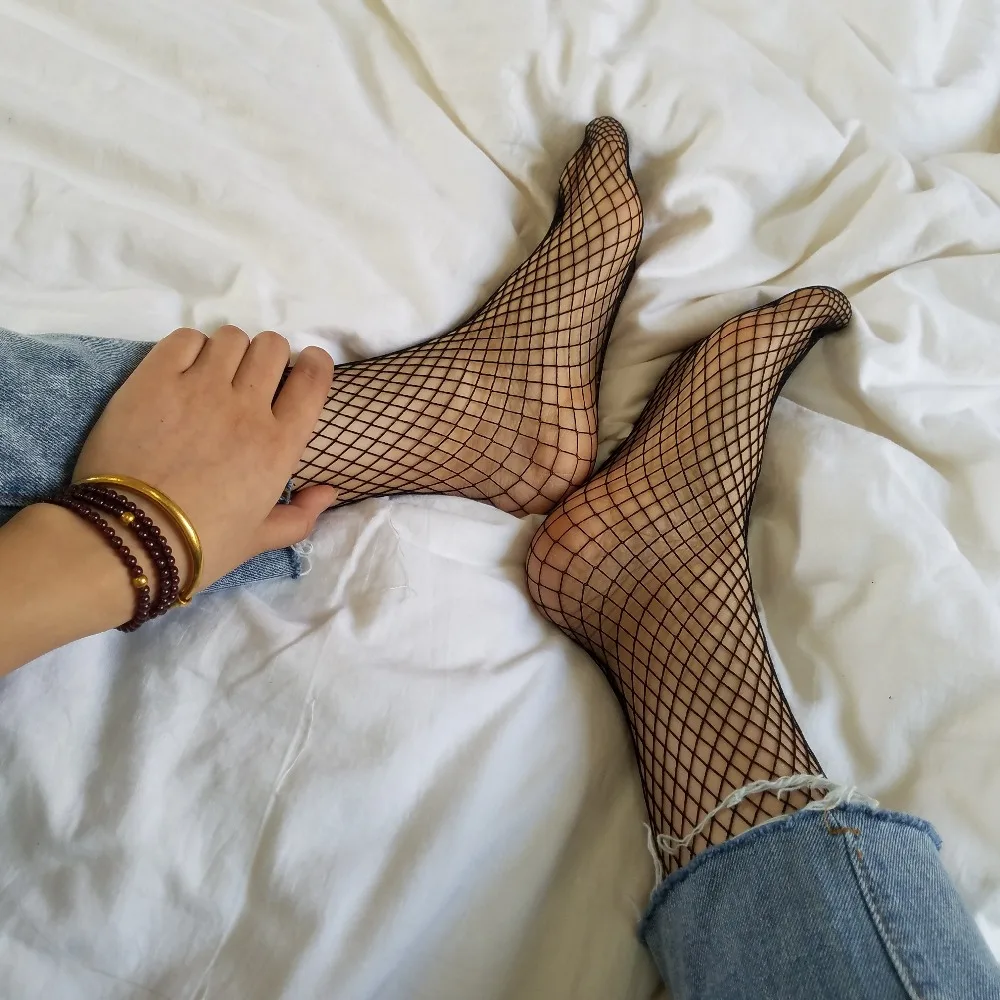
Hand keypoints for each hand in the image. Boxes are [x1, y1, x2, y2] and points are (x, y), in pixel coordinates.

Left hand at [74, 325, 336, 594]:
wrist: (131, 537)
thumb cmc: (201, 544)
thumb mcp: (259, 539)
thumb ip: (300, 516)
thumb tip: (329, 492)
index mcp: (280, 445)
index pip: (313, 378)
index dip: (314, 364)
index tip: (303, 368)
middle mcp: (247, 408)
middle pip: (272, 347)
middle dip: (269, 357)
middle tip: (251, 378)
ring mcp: (200, 388)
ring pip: (232, 337)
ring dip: (229, 351)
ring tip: (215, 373)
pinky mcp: (155, 379)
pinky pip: (185, 338)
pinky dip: (190, 347)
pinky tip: (183, 370)